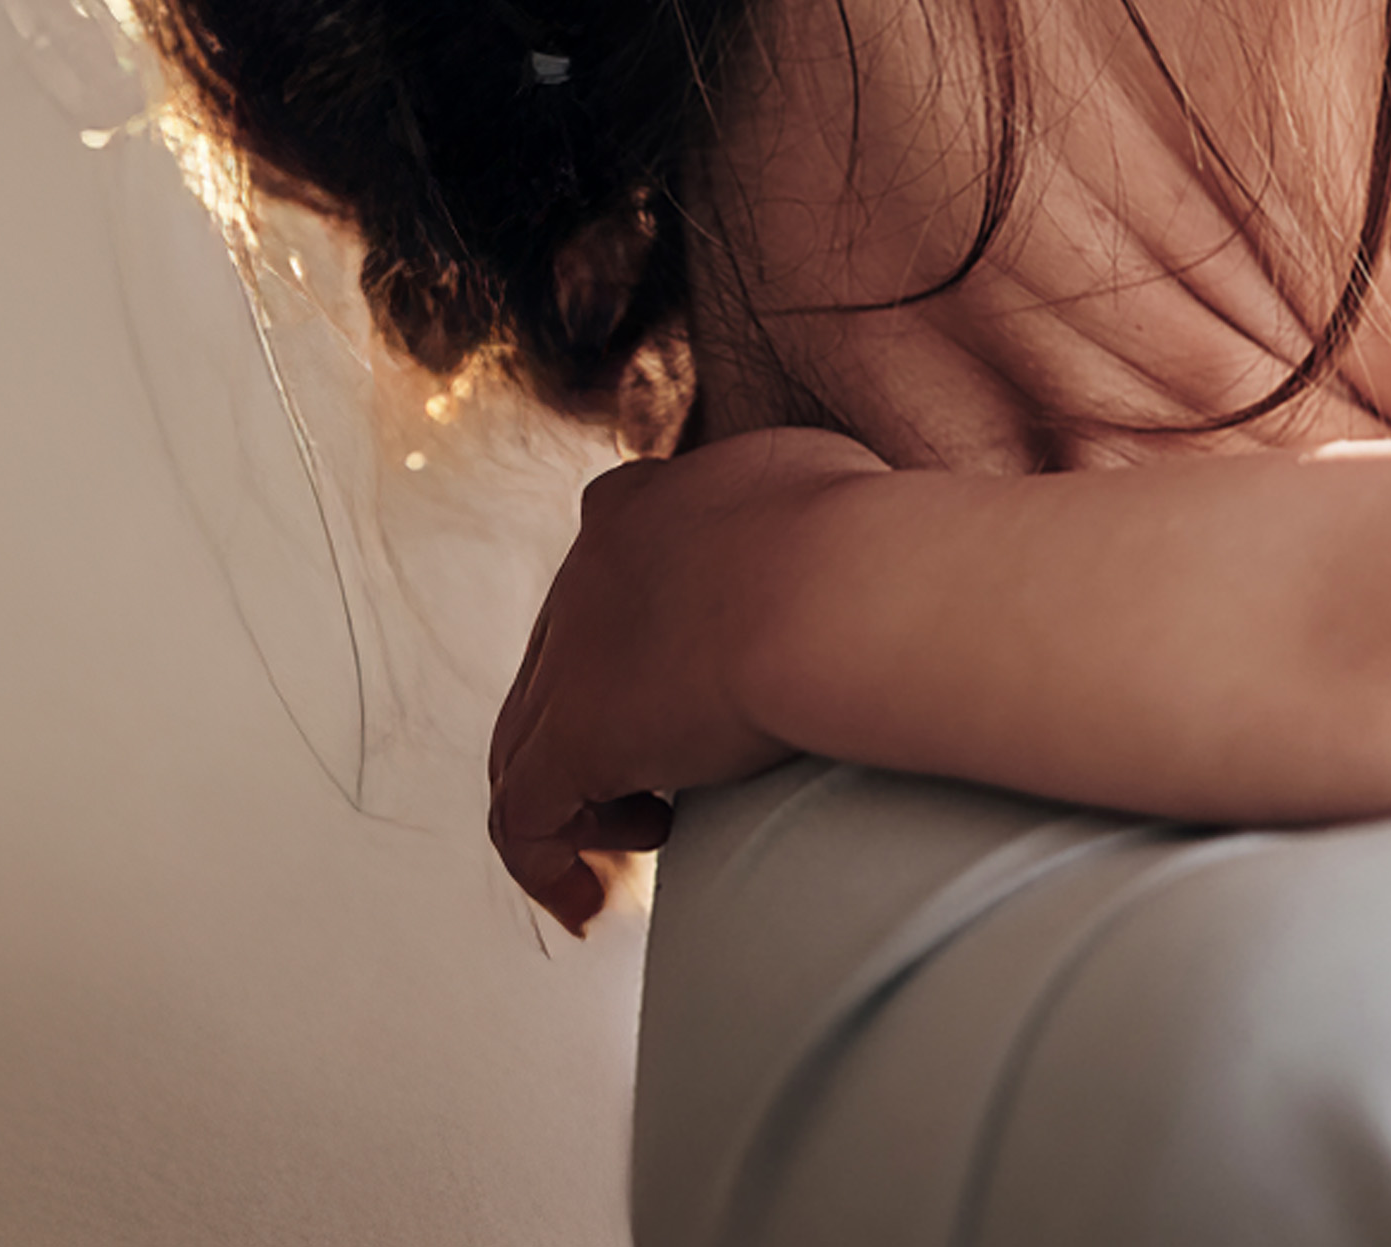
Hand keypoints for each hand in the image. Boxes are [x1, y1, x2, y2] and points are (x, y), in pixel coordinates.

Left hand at [487, 427, 890, 930]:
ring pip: (527, 741)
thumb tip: (829, 550)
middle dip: (605, 720)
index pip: (606, 578)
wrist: (844, 584)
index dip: (631, 639)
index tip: (679, 684)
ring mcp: (571, 656)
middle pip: (561, 662)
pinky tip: (587, 901)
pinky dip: (544, 861)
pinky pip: (523, 815)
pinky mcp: (574, 738)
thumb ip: (797, 519)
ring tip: (644, 833)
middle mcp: (589, 571)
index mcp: (641, 504)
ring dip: (579, 795)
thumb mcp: (827, 490)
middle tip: (662, 773)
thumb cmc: (867, 538)